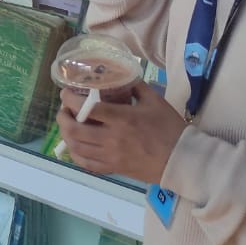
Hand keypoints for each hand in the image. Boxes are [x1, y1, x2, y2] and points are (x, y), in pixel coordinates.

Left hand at [56, 82, 186, 183]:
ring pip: (77, 148)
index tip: (66, 93)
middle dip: (63, 118)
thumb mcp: (154, 100)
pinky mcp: (114, 169)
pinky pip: (87, 164)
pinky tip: (76, 146)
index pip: (86, 108)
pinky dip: (76, 155)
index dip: (70, 99)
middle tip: (64, 109)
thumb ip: (135, 86)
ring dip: (66, 135)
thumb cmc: (170, 128)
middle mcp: (111, 138)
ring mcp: (111, 156)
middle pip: (75, 130)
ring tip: (68, 125)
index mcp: (121, 118)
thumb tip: (121, 76)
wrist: (182, 160)